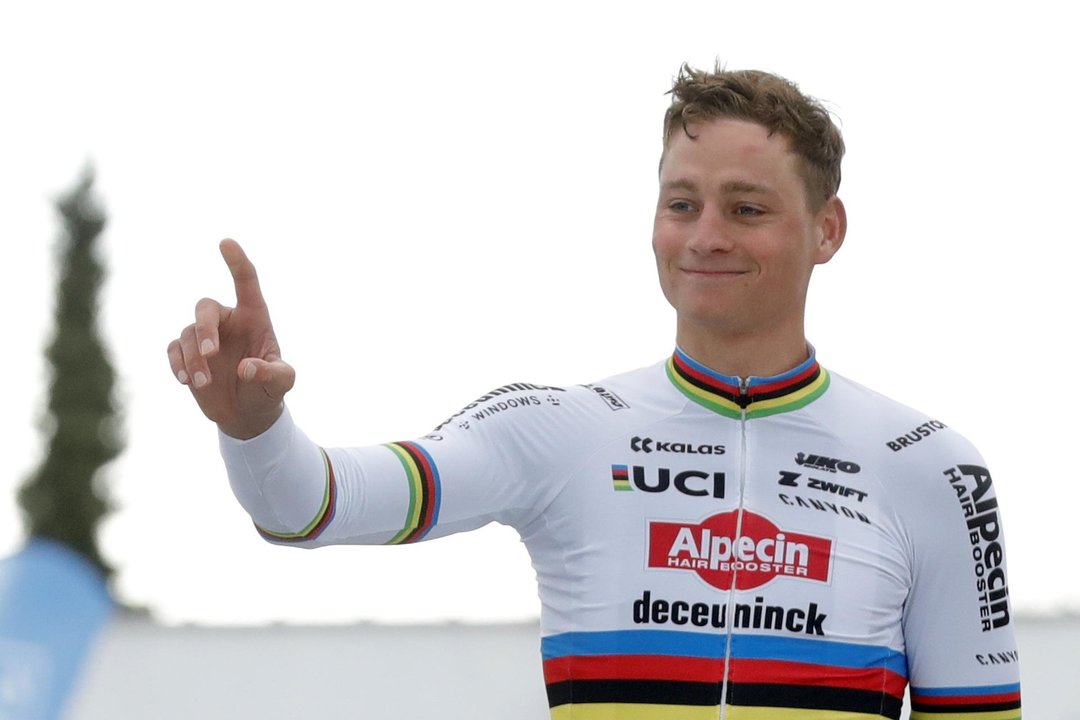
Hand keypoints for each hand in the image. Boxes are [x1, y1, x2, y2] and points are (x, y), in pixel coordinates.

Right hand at [167, 239, 294, 438]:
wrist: (247, 414)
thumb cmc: (269, 390)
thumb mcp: (281, 383)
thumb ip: (271, 374)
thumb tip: (245, 368)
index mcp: (254, 317)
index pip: (246, 282)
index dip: (236, 262)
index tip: (225, 242)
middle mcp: (227, 321)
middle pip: (205, 308)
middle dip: (204, 329)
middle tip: (210, 354)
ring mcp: (204, 337)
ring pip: (187, 334)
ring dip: (193, 359)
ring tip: (203, 384)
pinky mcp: (186, 354)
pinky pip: (173, 350)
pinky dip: (177, 364)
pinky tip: (186, 381)